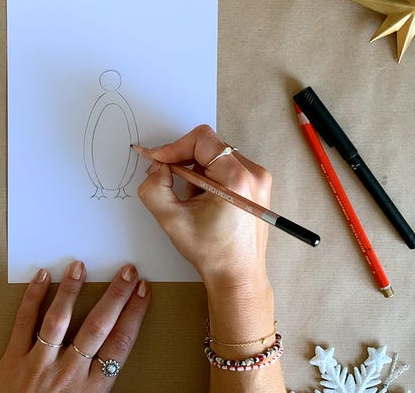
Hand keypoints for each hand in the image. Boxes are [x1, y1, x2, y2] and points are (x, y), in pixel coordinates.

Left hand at [0, 261, 149, 392]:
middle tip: (127, 271)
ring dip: (72, 290)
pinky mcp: (13, 360)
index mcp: (91, 389)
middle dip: (116, 296)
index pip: (120, 344)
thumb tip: (117, 362)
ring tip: (80, 266)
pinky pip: (24, 322)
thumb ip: (101, 384)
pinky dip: (33, 297)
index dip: (134, 315)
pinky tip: (42, 277)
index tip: (143, 292)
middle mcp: (69, 373)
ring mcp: (40, 364)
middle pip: (98, 326)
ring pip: (59, 319)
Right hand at [137, 125, 272, 290]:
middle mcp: (254, 174)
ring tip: (193, 198)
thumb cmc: (212, 252)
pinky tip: (205, 200)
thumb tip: (157, 166)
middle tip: (171, 182)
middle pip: (210, 145)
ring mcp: (259, 178)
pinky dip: (209, 176)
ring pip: (216, 155)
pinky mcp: (258, 184)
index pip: (202, 139)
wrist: (237, 275)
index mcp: (237, 180)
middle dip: (185, 160)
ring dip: (197, 170)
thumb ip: (155, 188)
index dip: (174, 147)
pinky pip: (227, 165)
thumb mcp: (171, 220)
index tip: (158, 161)